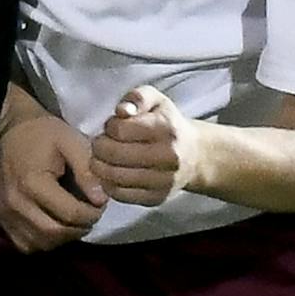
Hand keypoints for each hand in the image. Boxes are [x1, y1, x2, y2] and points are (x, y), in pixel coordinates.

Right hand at [0, 110, 105, 252]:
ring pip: (41, 243)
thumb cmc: (43, 134)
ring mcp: (6, 214)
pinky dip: (44, 241)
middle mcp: (15, 203)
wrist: (9, 132)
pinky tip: (54, 225)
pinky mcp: (2, 220)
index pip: (70, 214)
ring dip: (64, 237)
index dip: (92, 214)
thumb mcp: (71, 142)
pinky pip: (26, 244)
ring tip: (74, 220)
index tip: (100, 204)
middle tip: (90, 215)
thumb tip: (101, 200)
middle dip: (79, 228)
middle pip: (55, 234)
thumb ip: (87, 171)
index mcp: (32, 183)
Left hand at [91, 85, 204, 206]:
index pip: (120, 130)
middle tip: (100, 143)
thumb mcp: (156, 101)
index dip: (109, 127)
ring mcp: (163, 181)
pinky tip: (111, 173)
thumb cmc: (168, 124)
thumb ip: (137, 98)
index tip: (112, 127)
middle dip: (99, 147)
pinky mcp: (156, 198)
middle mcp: (167, 156)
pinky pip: (120, 195)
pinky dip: (108, 184)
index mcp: (166, 128)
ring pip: (114, 177)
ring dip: (99, 166)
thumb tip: (122, 111)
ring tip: (102, 158)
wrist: (195, 155)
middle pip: (114, 154)